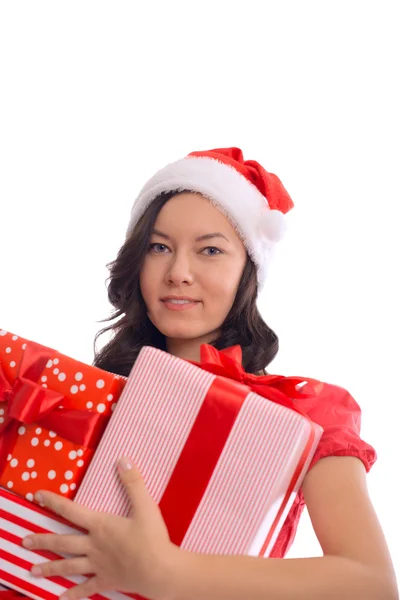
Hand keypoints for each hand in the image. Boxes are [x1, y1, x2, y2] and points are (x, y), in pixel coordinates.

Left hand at [22, 456, 179, 599]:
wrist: (159, 570)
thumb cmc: (152, 538)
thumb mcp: (145, 505)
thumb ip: (133, 482)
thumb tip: (123, 461)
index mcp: (100, 525)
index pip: (71, 510)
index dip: (53, 502)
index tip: (38, 496)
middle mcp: (94, 545)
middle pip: (62, 541)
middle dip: (42, 540)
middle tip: (24, 541)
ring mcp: (98, 565)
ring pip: (68, 566)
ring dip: (49, 566)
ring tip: (32, 570)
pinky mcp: (106, 580)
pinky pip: (86, 588)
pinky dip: (73, 594)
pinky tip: (61, 598)